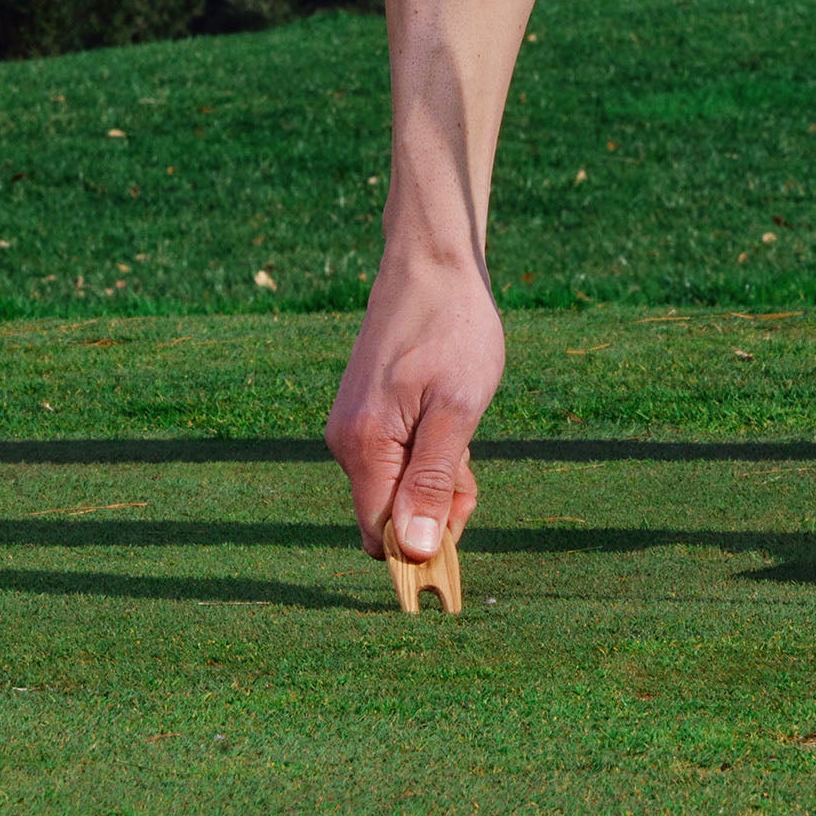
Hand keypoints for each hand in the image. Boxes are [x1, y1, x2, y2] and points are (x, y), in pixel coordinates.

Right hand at [325, 247, 505, 558]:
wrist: (431, 260)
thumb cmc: (452, 330)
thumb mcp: (456, 411)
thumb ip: (431, 483)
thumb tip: (414, 554)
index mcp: (363, 446)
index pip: (382, 537)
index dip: (424, 543)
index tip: (464, 510)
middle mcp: (346, 441)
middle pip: (390, 514)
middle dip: (436, 505)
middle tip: (470, 463)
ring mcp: (353, 424)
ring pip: (396, 486)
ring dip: (436, 476)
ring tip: (462, 428)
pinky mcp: (365, 411)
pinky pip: (394, 458)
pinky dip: (426, 452)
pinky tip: (448, 418)